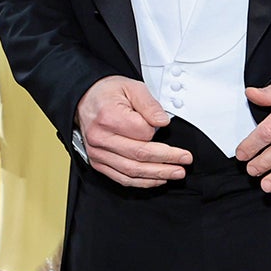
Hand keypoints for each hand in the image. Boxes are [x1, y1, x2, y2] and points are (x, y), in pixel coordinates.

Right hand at [75, 76, 191, 187]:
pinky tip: (157, 179)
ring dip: (157, 175)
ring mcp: (98, 153)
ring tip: (176, 172)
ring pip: (132, 171)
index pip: (142, 132)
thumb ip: (150, 105)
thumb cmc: (107, 94)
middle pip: (139, 155)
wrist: (85, 100)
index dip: (158, 131)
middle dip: (166, 160)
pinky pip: (122, 178)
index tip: (164, 126)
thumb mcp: (132, 88)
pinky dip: (142, 182)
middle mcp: (100, 138)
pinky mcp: (98, 162)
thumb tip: (163, 122)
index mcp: (109, 117)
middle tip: (184, 161)